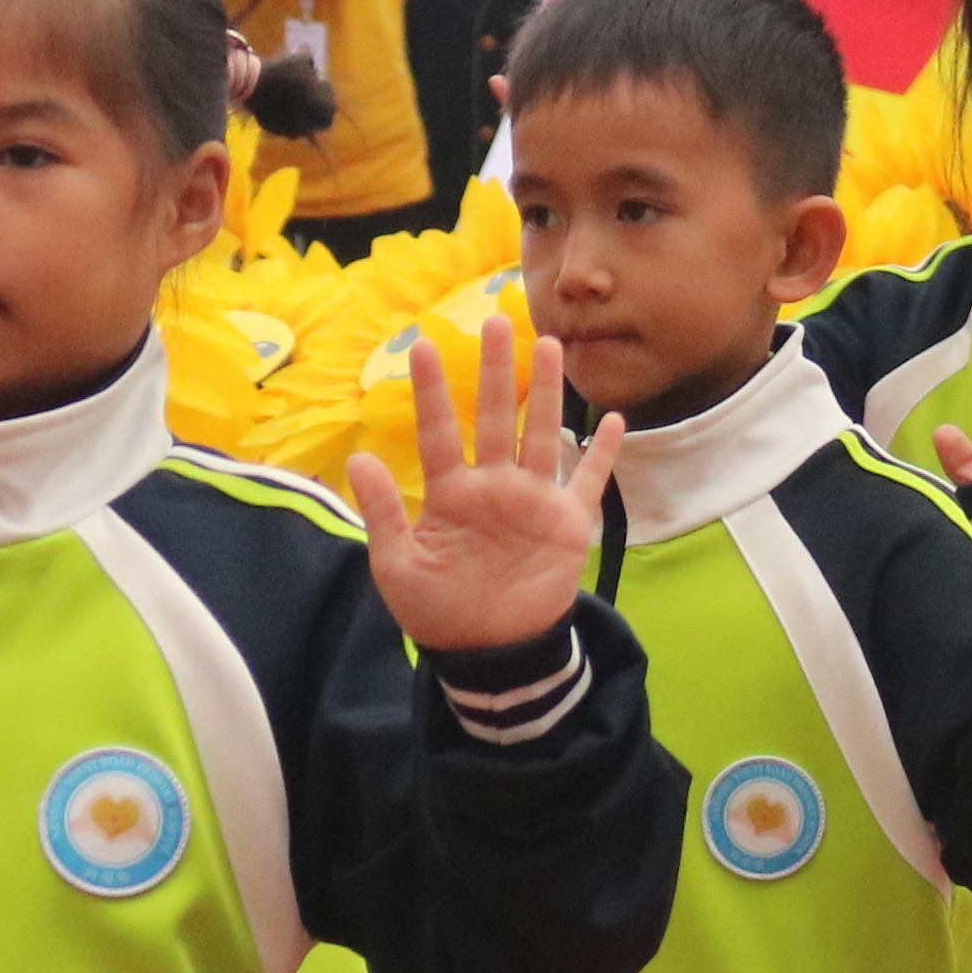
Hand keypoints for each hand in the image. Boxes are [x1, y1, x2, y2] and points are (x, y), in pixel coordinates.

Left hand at [342, 308, 624, 658]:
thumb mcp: (399, 567)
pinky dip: (602, 452)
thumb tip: (359, 457)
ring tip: (550, 346)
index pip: (440, 432)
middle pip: (496, 416)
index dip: (433, 392)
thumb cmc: (439, 610)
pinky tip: (612, 419)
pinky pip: (588, 480)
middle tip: (495, 320)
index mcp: (450, 494)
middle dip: (495, 370)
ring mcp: (533, 500)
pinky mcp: (567, 523)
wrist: (491, 652)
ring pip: (541, 433)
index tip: (424, 347)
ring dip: (547, 392)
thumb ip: (382, 513)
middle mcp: (494, 485)